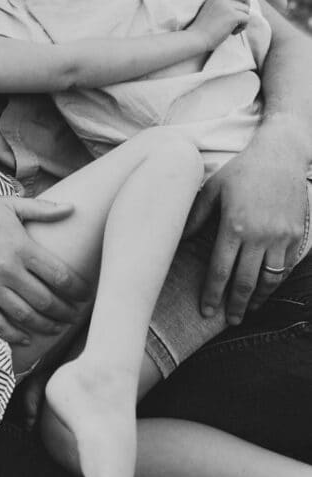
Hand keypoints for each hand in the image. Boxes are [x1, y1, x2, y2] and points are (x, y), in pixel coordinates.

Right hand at [0, 195, 91, 343]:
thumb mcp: (10, 205)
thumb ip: (43, 210)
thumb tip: (73, 208)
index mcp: (21, 246)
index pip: (59, 275)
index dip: (76, 289)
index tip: (85, 296)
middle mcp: (7, 268)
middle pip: (46, 300)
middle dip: (65, 311)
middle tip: (75, 316)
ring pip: (25, 315)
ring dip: (45, 326)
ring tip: (57, 328)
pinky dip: (13, 335)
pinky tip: (26, 338)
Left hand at [184, 122, 308, 323]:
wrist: (281, 155)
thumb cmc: (242, 169)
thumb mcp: (213, 187)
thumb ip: (196, 216)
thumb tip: (180, 239)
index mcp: (234, 225)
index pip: (220, 269)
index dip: (212, 293)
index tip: (205, 310)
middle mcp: (259, 235)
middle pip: (245, 281)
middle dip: (235, 305)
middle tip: (228, 322)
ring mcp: (280, 237)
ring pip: (268, 279)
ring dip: (257, 299)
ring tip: (247, 311)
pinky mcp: (296, 235)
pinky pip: (285, 266)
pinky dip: (275, 282)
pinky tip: (266, 289)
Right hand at [190, 0, 250, 49]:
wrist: (197, 37)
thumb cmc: (202, 29)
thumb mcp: (210, 11)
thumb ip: (221, 5)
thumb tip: (238, 6)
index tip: (238, 9)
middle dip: (247, 5)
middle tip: (242, 16)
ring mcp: (228, 6)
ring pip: (246, 10)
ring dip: (242, 20)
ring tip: (232, 28)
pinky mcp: (233, 15)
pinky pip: (247, 18)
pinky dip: (242, 27)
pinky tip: (232, 32)